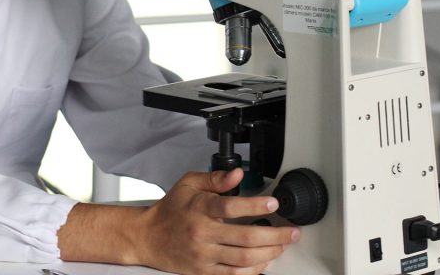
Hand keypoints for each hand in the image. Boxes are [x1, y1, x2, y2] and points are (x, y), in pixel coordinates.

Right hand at [133, 168, 299, 274]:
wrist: (147, 237)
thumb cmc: (170, 210)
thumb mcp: (189, 184)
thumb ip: (215, 178)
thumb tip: (238, 174)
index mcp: (200, 208)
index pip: (231, 207)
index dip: (255, 205)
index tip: (273, 203)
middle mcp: (202, 233)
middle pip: (245, 237)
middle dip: (275, 235)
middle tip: (291, 232)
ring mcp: (204, 255)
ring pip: (244, 259)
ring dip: (269, 253)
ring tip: (282, 246)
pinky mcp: (204, 271)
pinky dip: (253, 270)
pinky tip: (264, 262)